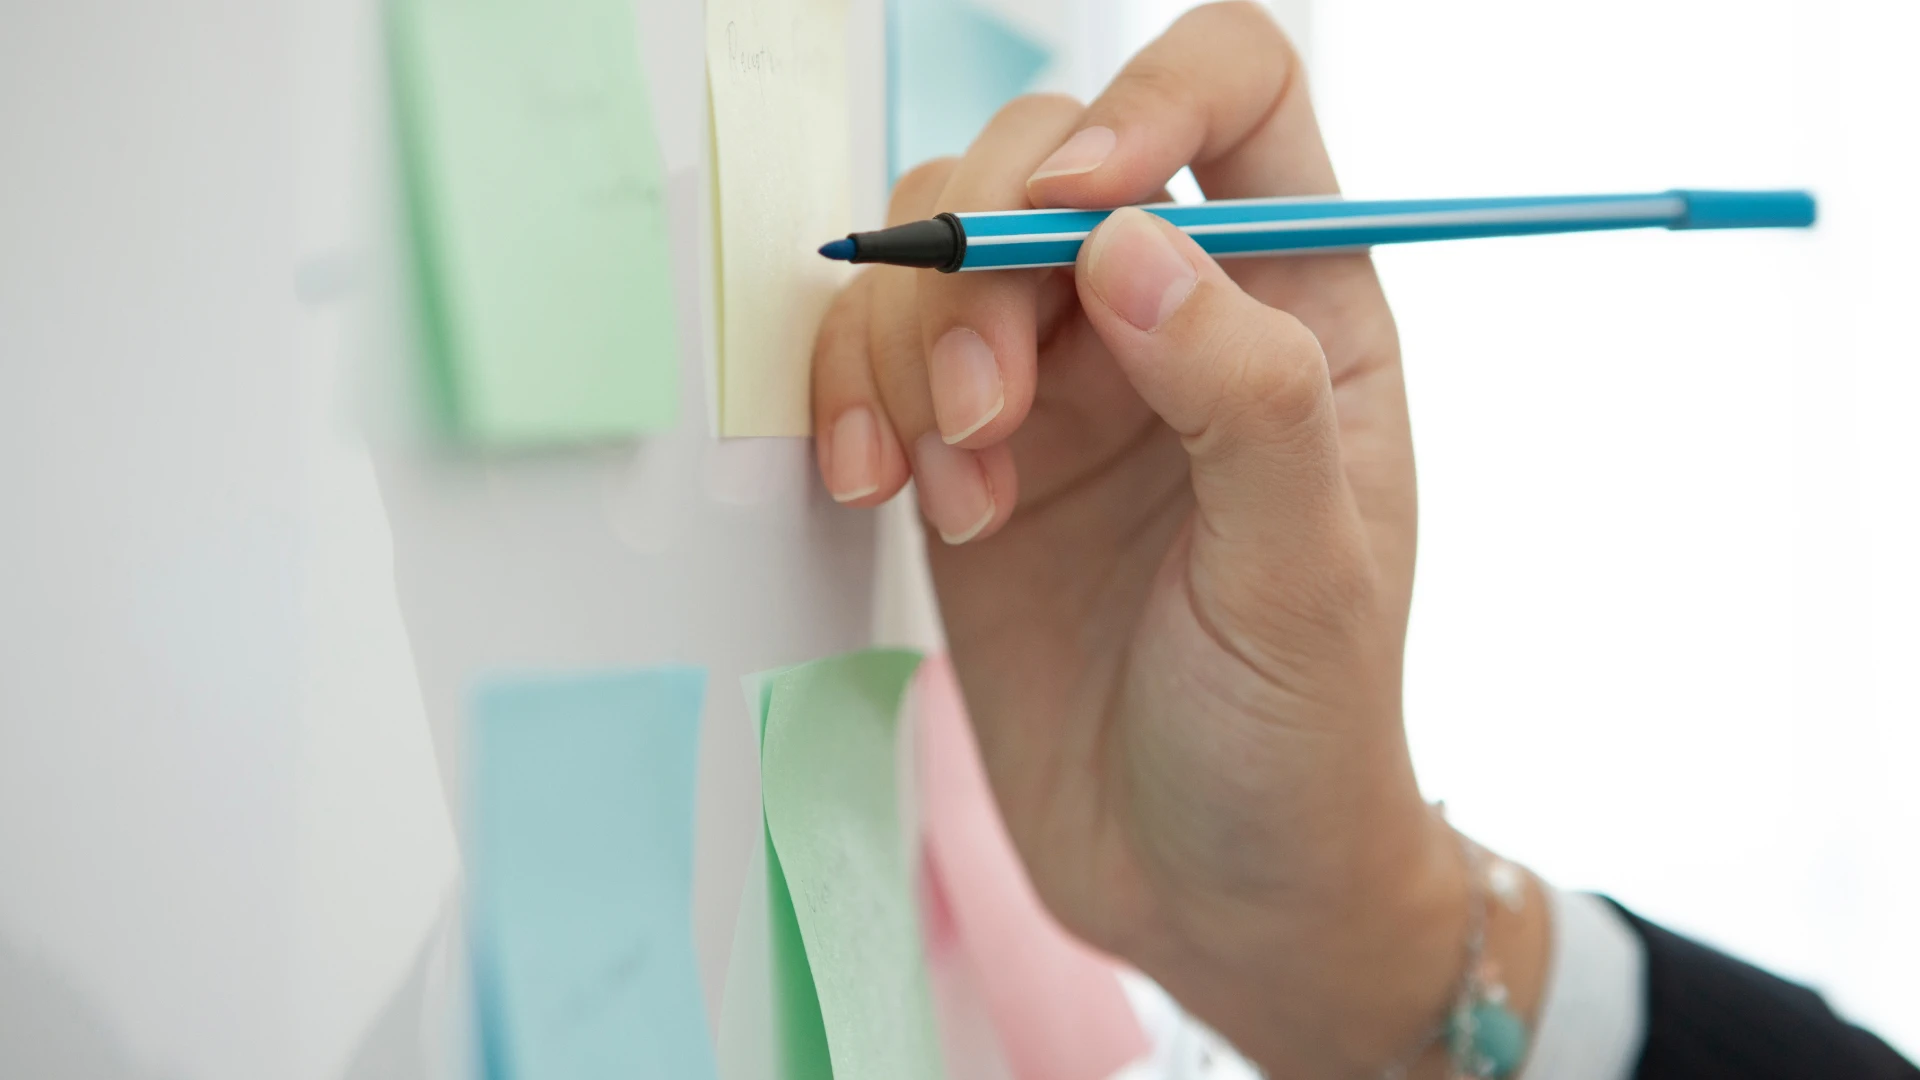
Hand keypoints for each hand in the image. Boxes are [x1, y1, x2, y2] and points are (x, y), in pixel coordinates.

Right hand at [811, 4, 1540, 1073]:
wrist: (1205, 887)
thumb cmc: (1297, 735)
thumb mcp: (1304, 574)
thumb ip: (1240, 393)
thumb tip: (1126, 236)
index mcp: (1298, 305)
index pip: (1235, 96)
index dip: (1146, 98)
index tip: (1064, 200)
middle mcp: (1169, 318)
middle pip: (1036, 159)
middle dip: (980, 268)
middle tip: (984, 418)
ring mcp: (1058, 385)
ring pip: (936, 253)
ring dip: (908, 346)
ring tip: (955, 487)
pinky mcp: (963, 457)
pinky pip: (873, 361)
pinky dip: (849, 399)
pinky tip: (877, 488)